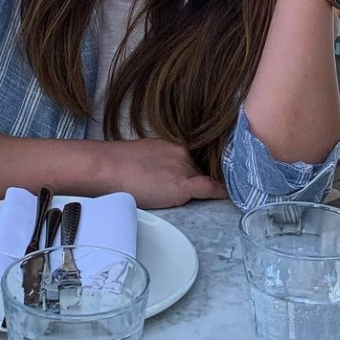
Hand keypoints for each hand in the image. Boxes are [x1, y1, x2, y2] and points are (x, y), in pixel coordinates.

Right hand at [98, 138, 227, 207]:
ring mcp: (183, 168)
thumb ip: (161, 163)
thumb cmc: (118, 165)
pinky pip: (208, 188)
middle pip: (198, 172)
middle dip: (197, 181)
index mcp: (172, 144)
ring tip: (200, 195)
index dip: (202, 169)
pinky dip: (221, 192)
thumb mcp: (145, 156)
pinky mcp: (182, 185)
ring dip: (201, 189)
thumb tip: (165, 175)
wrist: (108, 167)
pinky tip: (231, 195)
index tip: (215, 171)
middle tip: (190, 192)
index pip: (193, 159)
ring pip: (200, 181)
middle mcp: (182, 152)